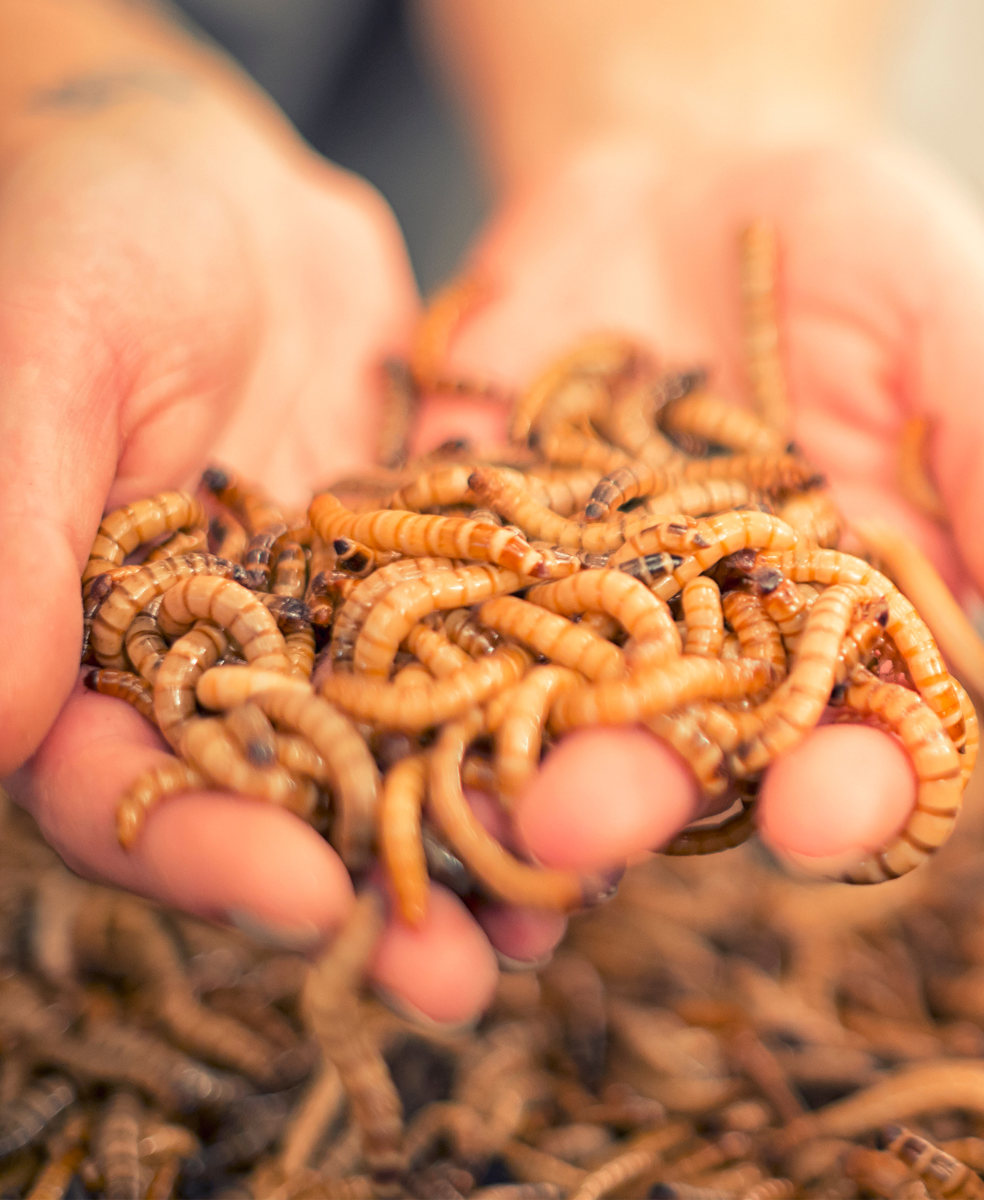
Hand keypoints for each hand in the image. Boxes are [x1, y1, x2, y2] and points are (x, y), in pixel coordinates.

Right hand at [0, 90, 509, 1024]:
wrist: (206, 174)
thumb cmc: (79, 240)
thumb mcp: (42, 364)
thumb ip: (12, 539)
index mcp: (81, 649)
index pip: (124, 785)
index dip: (202, 848)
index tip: (298, 894)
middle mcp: (210, 668)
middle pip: (282, 810)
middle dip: (368, 891)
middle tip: (457, 980)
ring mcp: (325, 634)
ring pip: (401, 761)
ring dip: (473, 842)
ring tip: (556, 922)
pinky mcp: (428, 584)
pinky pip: (489, 670)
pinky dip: (539, 727)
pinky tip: (615, 783)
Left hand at [415, 133, 983, 929]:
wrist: (692, 162)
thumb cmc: (861, 248)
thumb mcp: (959, 325)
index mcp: (866, 630)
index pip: (874, 745)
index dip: (858, 793)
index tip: (832, 810)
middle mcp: (725, 656)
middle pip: (690, 766)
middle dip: (646, 804)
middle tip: (593, 820)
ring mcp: (591, 619)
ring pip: (548, 725)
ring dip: (501, 775)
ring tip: (470, 798)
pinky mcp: (471, 561)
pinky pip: (430, 632)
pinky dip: (396, 680)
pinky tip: (353, 724)